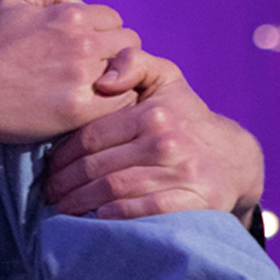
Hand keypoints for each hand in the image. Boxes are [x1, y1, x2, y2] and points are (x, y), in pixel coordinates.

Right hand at [0, 0, 139, 142]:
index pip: (114, 19)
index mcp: (70, 15)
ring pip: (131, 73)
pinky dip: (116, 104)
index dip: (105, 34)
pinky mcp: (79, 109)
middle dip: (116, 54)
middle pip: (128, 44)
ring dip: (120, 80)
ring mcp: (82, 76)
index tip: (92, 49)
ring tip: (100, 90)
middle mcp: (82, 42)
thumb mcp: (11, 1)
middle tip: (99, 70)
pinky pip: (122, 103)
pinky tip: (97, 107)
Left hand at [43, 52, 262, 220]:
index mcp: (152, 112)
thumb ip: (132, 62)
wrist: (232, 158)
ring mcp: (181, 173)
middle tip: (47, 191)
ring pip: (113, 190)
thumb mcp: (164, 78)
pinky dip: (114, 215)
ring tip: (61, 207)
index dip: (62, 154)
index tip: (46, 167)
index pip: (90, 136)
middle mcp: (166, 141)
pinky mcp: (194, 202)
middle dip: (64, 182)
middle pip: (97, 166)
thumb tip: (102, 79)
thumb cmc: (185, 115)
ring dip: (79, 201)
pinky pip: (142, 210)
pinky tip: (94, 217)